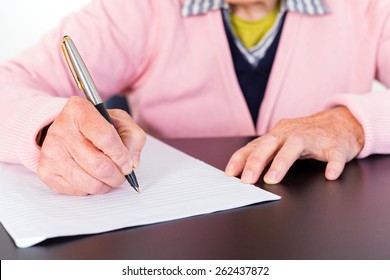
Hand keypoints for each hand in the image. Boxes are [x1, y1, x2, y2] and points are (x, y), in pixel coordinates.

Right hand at [37, 96, 145, 194]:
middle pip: (99, 165)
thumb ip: (133, 137)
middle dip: (117, 175)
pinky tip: (92, 176)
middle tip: (121, 174)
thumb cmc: (96, 126)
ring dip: (106, 184)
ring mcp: (51, 151)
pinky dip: (91, 188)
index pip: (106, 138)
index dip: (121, 155)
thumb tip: (132, 163)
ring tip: (109, 176)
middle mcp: (61, 129)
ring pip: (90, 182)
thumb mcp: (120, 122)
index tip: (128, 163)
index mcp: (79, 110)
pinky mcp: (46, 171)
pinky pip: (78, 191)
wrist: (67, 130)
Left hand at [225, 106, 364, 183]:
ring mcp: (314, 138)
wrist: (342, 122)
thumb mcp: (283, 141)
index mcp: (279, 134)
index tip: (229, 173)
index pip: (255, 145)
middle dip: (256, 161)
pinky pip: (334, 155)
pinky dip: (332, 165)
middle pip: (270, 143)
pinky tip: (329, 175)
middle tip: (247, 180)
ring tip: (272, 178)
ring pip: (296, 145)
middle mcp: (292, 133)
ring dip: (282, 162)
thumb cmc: (308, 135)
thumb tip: (243, 171)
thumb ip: (266, 153)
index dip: (240, 158)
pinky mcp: (335, 146)